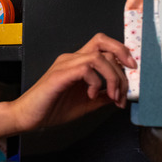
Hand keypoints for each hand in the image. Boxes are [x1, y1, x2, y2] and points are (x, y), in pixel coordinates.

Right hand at [10, 33, 136, 132]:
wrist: (28, 116)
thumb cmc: (51, 109)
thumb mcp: (86, 103)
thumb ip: (102, 96)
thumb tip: (121, 95)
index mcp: (77, 63)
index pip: (103, 45)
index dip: (122, 53)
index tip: (132, 71)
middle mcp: (71, 59)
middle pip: (104, 45)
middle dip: (122, 68)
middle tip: (123, 91)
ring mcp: (65, 65)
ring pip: (99, 57)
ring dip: (112, 78)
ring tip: (111, 96)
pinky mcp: (59, 74)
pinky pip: (86, 69)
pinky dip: (96, 83)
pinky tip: (91, 95)